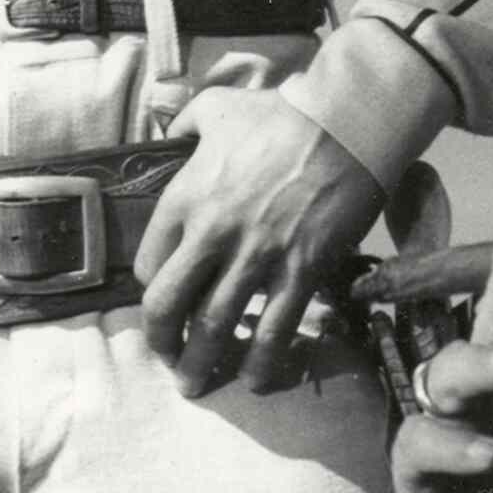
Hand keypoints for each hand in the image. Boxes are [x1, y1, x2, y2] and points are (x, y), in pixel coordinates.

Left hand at [133, 87, 383, 396]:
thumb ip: (187, 123)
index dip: (151, 288)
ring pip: (214, 328)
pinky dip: (261, 364)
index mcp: (185, 198)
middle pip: (167, 305)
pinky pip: (273, 332)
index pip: (147, 263)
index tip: (162, 299)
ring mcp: (255, 257)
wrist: (344, 125)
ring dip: (201, 365)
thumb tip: (172, 130)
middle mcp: (211, 234)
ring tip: (198, 384)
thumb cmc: (280, 115)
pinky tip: (256, 381)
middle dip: (161, 343)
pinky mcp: (299, 272)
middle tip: (167, 358)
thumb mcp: (218, 108)